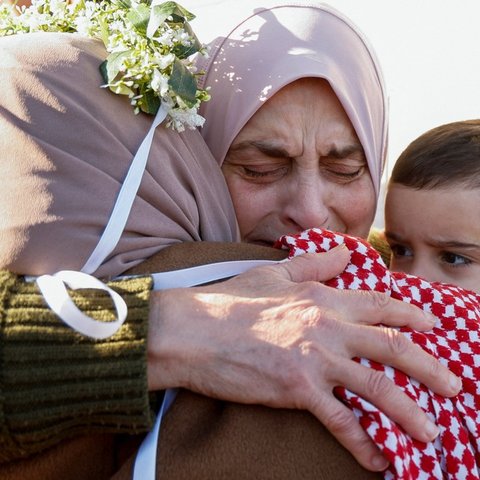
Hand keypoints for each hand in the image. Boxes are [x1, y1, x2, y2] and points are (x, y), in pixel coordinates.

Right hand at [147, 245, 460, 471]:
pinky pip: (340, 420)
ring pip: (377, 387)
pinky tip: (378, 459)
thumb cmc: (232, 300)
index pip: (379, 305)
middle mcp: (327, 326)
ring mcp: (315, 358)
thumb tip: (343, 253)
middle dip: (430, 368)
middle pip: (391, 347)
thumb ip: (313, 264)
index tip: (433, 324)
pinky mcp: (297, 388)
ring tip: (431, 432)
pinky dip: (362, 442)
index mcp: (322, 297)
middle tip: (453, 385)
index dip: (410, 314)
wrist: (195, 330)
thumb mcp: (274, 272)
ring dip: (409, 412)